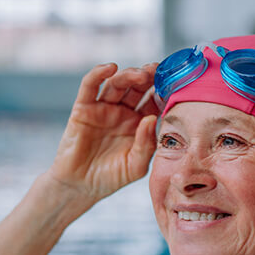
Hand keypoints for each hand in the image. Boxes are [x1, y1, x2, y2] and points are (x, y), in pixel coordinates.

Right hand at [49, 62, 159, 201]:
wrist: (80, 187)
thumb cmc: (110, 178)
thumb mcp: (136, 166)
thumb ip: (146, 145)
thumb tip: (151, 119)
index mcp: (139, 124)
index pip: (154, 102)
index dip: (163, 92)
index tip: (173, 84)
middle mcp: (123, 113)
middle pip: (137, 87)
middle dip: (148, 77)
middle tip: (158, 71)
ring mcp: (103, 109)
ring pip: (117, 83)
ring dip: (129, 75)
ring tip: (141, 74)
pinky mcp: (83, 108)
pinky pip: (90, 86)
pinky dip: (98, 74)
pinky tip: (110, 68)